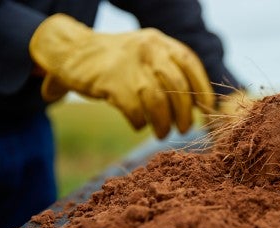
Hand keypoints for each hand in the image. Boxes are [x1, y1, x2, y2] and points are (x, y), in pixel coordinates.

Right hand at [30, 14, 213, 137]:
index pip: (190, 64)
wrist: (73, 51)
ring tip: (162, 134)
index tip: (207, 111)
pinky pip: (135, 111)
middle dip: (184, 114)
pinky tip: (138, 125)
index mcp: (160, 43)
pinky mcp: (111, 83)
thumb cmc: (118, 61)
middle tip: (183, 129)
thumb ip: (170, 71)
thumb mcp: (147, 54)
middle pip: (177, 88)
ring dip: (163, 124)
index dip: (203, 90)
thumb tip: (197, 105)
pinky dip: (140, 123)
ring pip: (158, 103)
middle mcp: (148, 50)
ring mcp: (130, 66)